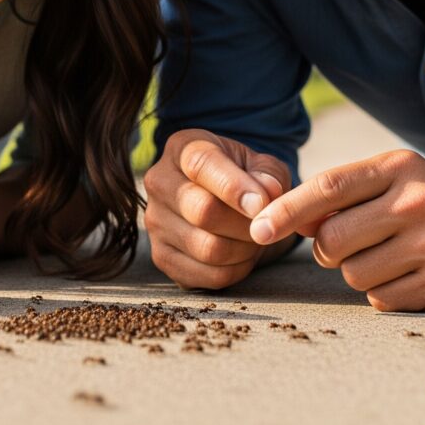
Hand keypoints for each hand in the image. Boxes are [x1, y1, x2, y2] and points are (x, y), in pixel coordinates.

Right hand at [143, 128, 293, 288]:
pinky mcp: (162, 257)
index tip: (262, 204)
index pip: (201, 165)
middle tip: (266, 225)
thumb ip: (269, 175)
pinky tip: (242, 255)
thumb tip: (267, 194)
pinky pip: (208, 276)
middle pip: (203, 211)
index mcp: (182, 148)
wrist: (225, 203)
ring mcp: (155, 221)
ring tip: (255, 238)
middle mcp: (159, 181)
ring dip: (244, 249)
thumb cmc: (244, 178)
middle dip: (245, 223)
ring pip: (208, 248)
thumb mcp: (262, 165)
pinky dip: (236, 270)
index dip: (234, 187)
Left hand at [249, 149, 424, 310]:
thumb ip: (342, 192)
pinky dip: (380, 293)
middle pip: (333, 240)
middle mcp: (418, 203)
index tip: (257, 227)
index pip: (328, 188)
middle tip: (344, 243)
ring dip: (355, 271)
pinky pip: (380, 300)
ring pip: (352, 274)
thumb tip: (284, 218)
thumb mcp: (394, 177)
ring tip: (384, 255)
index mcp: (399, 167)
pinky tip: (403, 274)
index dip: (287, 210)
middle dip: (327, 248)